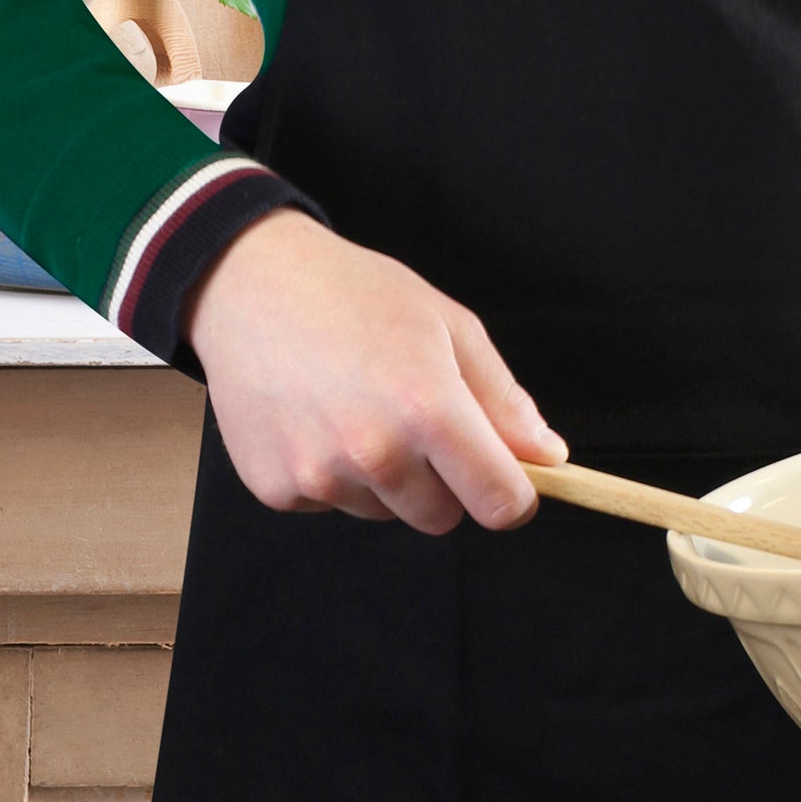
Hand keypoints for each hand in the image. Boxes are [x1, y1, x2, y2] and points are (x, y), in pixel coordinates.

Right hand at [182, 207, 567, 533]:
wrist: (251, 284)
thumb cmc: (358, 294)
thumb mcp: (448, 325)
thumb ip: (503, 399)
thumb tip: (548, 457)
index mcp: (428, 408)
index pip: (499, 503)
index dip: (515, 495)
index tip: (510, 477)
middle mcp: (374, 452)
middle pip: (443, 517)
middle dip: (445, 480)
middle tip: (415, 415)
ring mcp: (319, 477)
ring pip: (387, 512)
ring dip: (387, 478)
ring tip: (358, 405)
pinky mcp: (277, 490)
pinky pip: (333, 505)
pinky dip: (335, 474)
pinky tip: (318, 415)